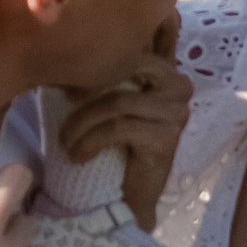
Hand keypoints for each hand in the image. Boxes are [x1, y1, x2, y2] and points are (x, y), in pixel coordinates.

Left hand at [53, 22, 192, 228]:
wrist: (131, 197)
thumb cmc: (117, 145)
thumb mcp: (113, 103)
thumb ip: (106, 75)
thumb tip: (66, 50)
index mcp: (168, 72)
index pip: (130, 52)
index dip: (96, 67)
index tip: (69, 91)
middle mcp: (180, 87)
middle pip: (126, 70)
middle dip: (90, 89)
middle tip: (66, 106)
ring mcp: (176, 113)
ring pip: (117, 103)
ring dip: (82, 122)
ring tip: (66, 141)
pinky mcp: (166, 139)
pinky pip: (118, 129)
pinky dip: (90, 141)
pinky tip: (77, 156)